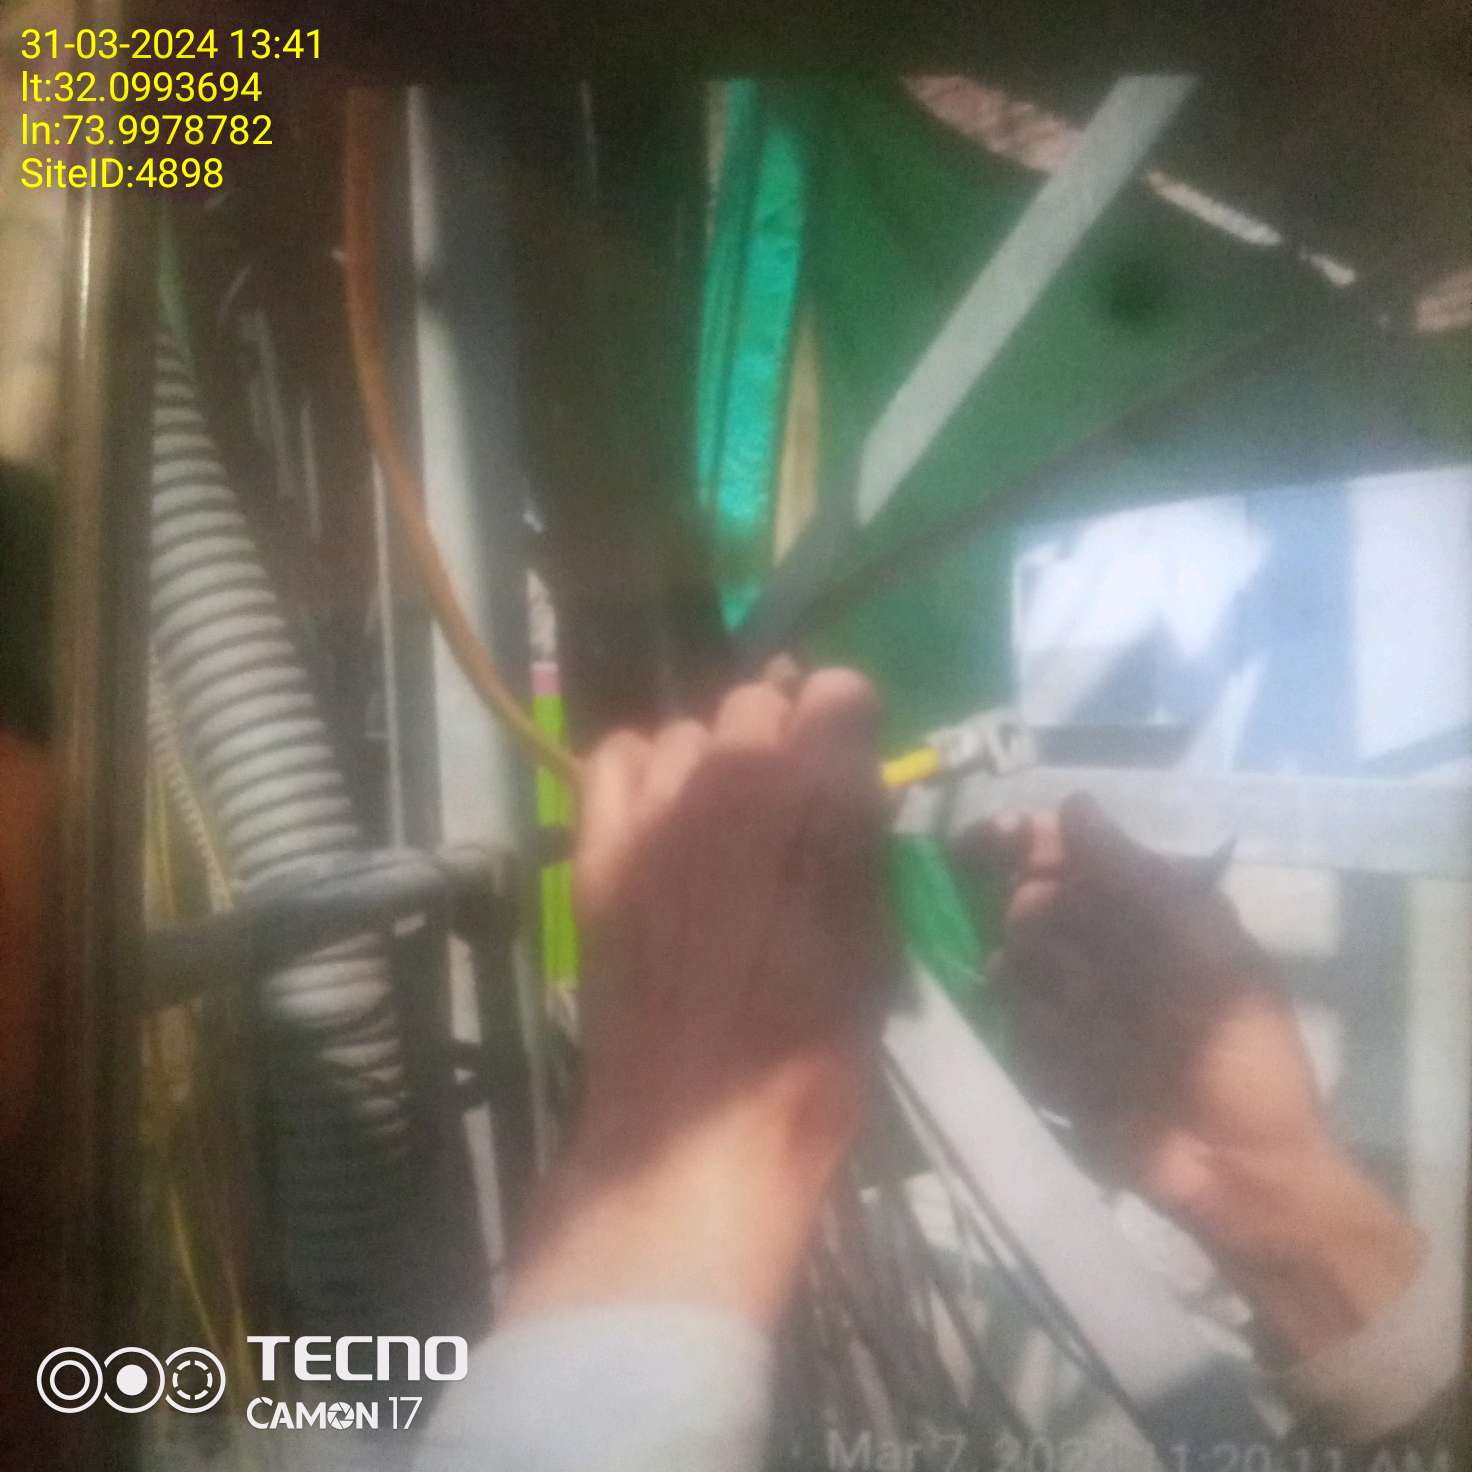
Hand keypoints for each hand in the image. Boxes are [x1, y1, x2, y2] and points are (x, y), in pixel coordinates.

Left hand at [505, 670, 895, 1328]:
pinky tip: (658, 822)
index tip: (849, 764)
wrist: (699, 1129)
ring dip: (711, 763)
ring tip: (716, 825)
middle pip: (757, 698)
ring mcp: (658, 809)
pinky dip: (641, 777)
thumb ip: (865, 847)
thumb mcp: (878, 943)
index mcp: (821, 802)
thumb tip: (857, 790)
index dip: (848, 725)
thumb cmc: (814, 1057)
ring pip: (686, 732)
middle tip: (785, 803)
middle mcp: (736, 780)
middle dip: (780, 737)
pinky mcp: (599, 845)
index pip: (838, 690)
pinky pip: (615, 759)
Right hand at [955, 794, 1423, 1359]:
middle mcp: (1098, 946)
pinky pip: (1011, 1030)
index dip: (1021, 840)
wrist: (1242, 1169)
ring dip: (1043, 992)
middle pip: (1026, 903)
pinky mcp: (1043, 1056)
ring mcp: (1066, 1003)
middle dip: (1033, 924)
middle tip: (1077, 970)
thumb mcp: (1201, 949)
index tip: (984, 843)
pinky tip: (1083, 1069)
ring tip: (1099, 1034)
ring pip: (1011, 966)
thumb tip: (1071, 804)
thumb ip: (1131, 875)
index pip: (1065, 852)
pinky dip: (1039, 1042)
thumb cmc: (1240, 1050)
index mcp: (1144, 909)